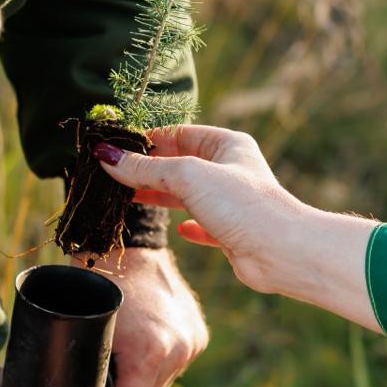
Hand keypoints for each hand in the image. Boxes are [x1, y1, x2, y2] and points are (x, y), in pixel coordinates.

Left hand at [72, 247, 207, 386]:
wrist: (128, 249)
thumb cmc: (99, 286)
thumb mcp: (89, 331)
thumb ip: (94, 367)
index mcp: (150, 354)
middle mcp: (178, 350)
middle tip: (111, 368)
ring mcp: (192, 342)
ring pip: (164, 381)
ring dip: (147, 375)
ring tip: (130, 349)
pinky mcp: (199, 334)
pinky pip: (177, 361)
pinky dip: (162, 357)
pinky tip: (148, 339)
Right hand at [95, 125, 381, 332]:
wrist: (280, 251)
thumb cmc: (242, 204)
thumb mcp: (187, 176)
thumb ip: (146, 168)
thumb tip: (106, 156)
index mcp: (226, 145)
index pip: (179, 134)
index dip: (148, 140)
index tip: (115, 148)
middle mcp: (229, 170)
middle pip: (180, 164)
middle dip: (148, 169)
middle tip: (113, 174)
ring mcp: (230, 202)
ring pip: (187, 195)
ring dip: (160, 197)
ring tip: (127, 197)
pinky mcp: (231, 233)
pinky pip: (203, 224)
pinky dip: (188, 226)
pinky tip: (178, 231)